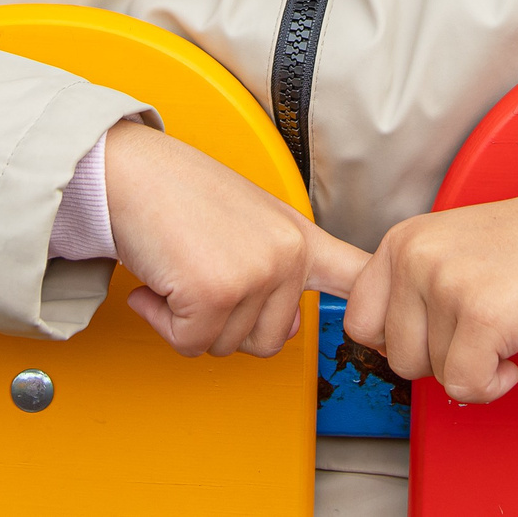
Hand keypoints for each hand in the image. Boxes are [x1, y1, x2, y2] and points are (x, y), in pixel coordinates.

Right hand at [102, 119, 370, 357]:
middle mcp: (287, 256)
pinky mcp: (214, 293)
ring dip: (189, 320)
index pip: (356, 275)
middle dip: (223, 323)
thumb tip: (291, 329)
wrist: (129, 170)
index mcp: (299, 237)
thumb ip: (277, 268)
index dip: (374, 305)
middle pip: (268, 342)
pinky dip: (162, 321)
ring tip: (180, 269)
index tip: (388, 326)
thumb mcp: (250, 220)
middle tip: (200, 275)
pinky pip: (188, 343)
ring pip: (223, 346)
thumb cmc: (176, 191)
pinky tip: (159, 281)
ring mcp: (254, 274)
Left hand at [342, 187, 517, 403]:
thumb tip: (372, 337)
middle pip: (396, 356)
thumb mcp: (447, 248)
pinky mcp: (483, 315)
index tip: (432, 333)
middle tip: (477, 326)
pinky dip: (493, 384)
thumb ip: (405, 285)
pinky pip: (465, 385)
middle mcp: (416, 257)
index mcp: (400, 241)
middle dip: (440, 357)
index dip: (398, 341)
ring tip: (499, 328)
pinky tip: (512, 354)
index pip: (358, 321)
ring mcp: (447, 284)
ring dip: (471, 366)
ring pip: (433, 374)